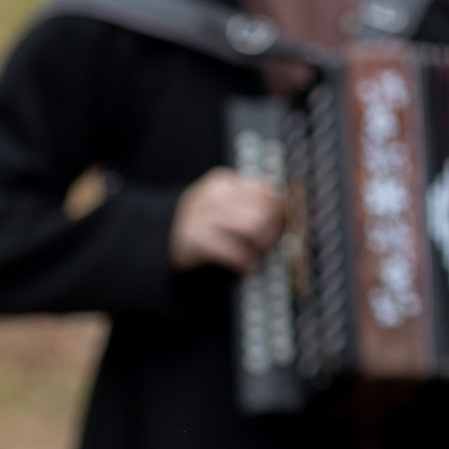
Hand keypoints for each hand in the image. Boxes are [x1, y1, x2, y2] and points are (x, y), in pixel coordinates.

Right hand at [169, 169, 286, 272]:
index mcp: (222, 182)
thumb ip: (249, 203)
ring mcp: (199, 216)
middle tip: (268, 245)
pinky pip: (232, 250)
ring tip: (257, 254)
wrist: (160, 237)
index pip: (266, 191)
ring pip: (252, 226)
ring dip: (261, 246)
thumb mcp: (222, 204)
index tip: (279, 226)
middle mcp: (210, 195)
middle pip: (263, 210)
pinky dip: (245, 261)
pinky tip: (245, 266)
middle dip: (272, 231)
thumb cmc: (203, 223)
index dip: (280, 212)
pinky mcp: (193, 239)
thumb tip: (288, 215)